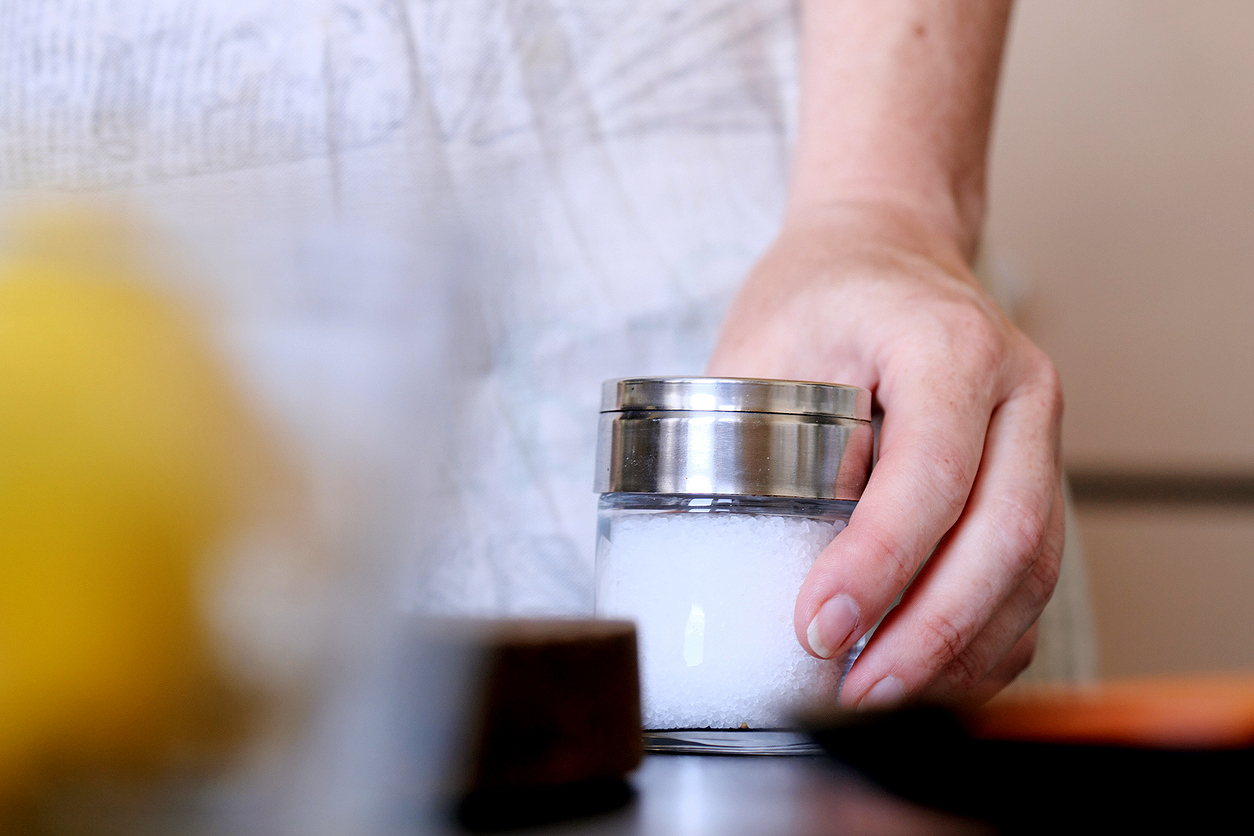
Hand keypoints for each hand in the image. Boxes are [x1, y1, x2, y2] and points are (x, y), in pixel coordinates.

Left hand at [707, 202, 1063, 707]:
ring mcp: (1041, 434)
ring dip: (962, 649)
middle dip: (930, 633)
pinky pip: (1032, 573)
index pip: (932, 473)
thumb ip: (759, 442)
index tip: (820, 628)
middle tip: (855, 690)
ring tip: (883, 695)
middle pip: (1006, 536)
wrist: (886, 251)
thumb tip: (769, 571)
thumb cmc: (820, 291)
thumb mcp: (766, 343)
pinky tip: (931, 671)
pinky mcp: (1037, 473)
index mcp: (949, 344)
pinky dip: (987, 636)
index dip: (880, 565)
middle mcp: (1019, 389)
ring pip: (1032, 568)